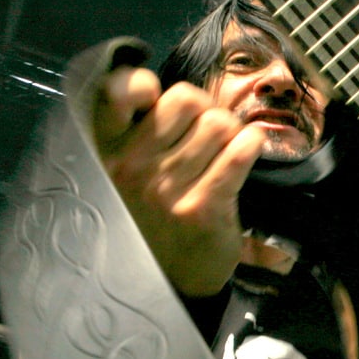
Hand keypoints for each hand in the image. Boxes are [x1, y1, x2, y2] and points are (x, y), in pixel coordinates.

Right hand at [93, 66, 265, 295]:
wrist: (171, 278)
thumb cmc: (152, 211)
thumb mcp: (125, 167)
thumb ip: (132, 124)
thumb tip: (146, 80)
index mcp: (106, 151)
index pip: (117, 91)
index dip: (141, 85)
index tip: (152, 99)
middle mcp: (131, 168)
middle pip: (186, 99)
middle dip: (204, 109)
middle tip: (205, 134)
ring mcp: (166, 190)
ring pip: (219, 123)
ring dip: (230, 132)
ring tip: (222, 153)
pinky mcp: (203, 208)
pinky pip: (240, 151)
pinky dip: (251, 144)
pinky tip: (248, 150)